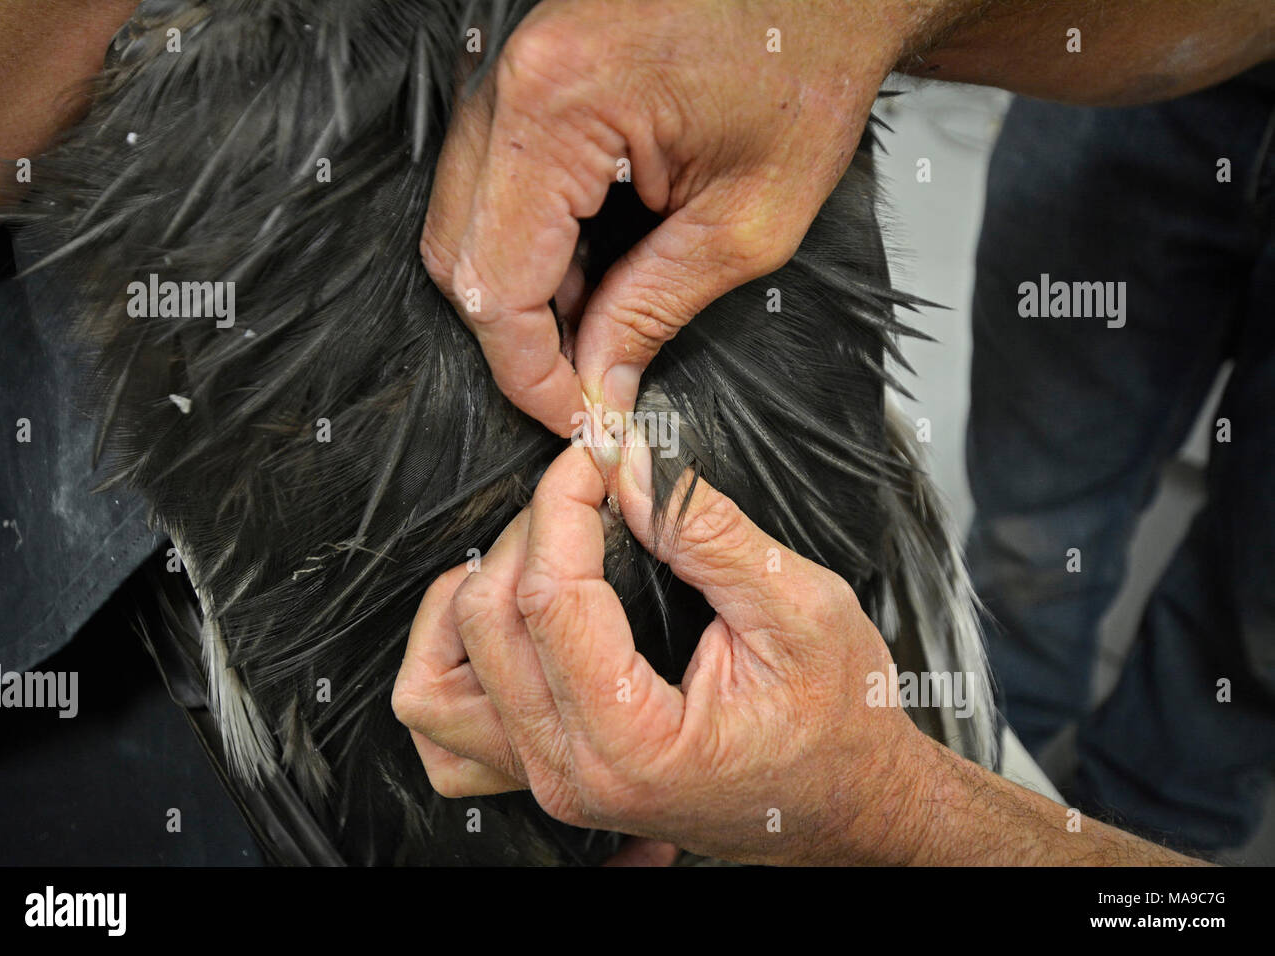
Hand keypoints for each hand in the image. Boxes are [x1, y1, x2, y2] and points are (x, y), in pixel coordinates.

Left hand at [393, 439, 929, 863]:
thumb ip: (707, 532)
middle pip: (484, 624)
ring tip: (535, 554)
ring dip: (466, 601)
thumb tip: (631, 464)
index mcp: (635, 743)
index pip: (551, 596)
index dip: (565, 502)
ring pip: (434, 686)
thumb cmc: (840, 725)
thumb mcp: (799, 610)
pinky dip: (455, 662)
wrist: (851, 806)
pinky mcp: (546, 774)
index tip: (594, 453)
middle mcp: (572, 773)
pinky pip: (447, 728)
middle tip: (586, 491)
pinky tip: (506, 621)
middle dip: (530, 531)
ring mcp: (550, 781)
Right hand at [420, 0, 926, 435]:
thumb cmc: (806, 67)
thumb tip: (597, 384)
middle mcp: (512, 79)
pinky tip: (592, 264)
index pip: (496, 282)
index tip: (574, 415)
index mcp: (559, 105)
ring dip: (523, 291)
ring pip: (466, 223)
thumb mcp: (748, 221)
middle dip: (519, 337)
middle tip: (588, 380)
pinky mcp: (526, 76)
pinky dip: (531, 243)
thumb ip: (655, 311)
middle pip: (459, 255)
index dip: (529, 372)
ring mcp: (508, 70)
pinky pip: (492, 184)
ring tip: (603, 316)